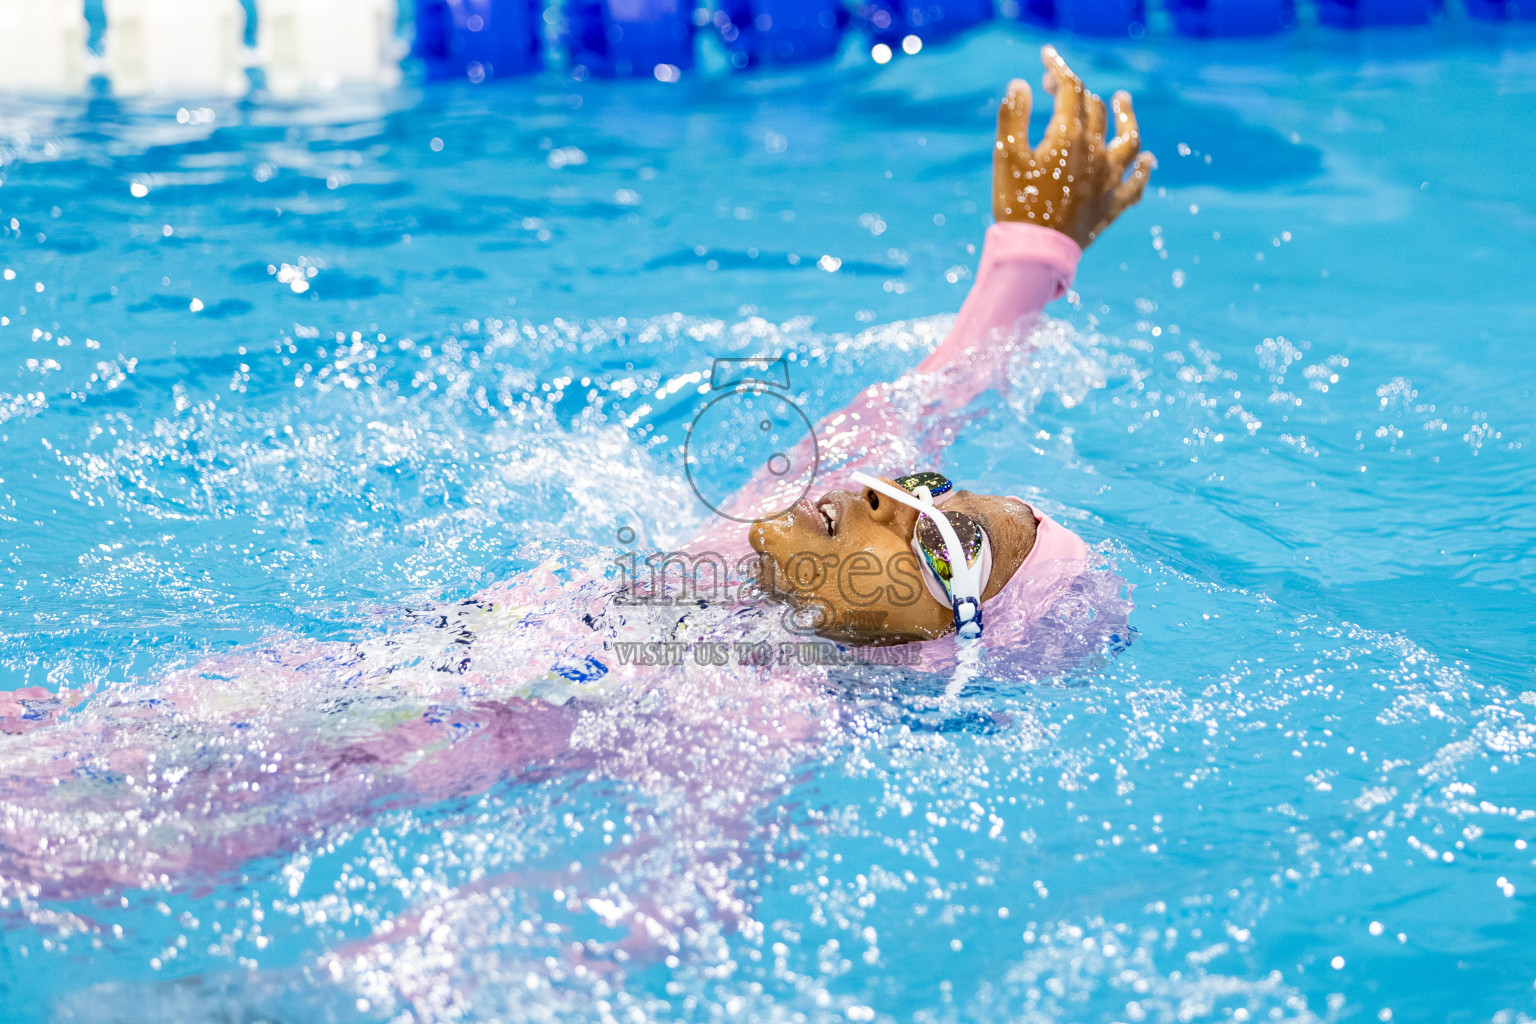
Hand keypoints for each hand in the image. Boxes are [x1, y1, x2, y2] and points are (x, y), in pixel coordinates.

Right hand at [992, 44, 1154, 248]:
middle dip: (1077, 92)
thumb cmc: (1016, 204)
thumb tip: (1022, 84)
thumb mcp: (1005, 156)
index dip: (1060, 70)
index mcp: (1068, 138)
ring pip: (1128, 140)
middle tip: (1058, 89)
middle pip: (1095, 110)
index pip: (1071, 90)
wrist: (1035, 253)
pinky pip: (1135, 185)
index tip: (1047, 60)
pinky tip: (1148, 161)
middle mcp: (1095, 153)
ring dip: (1127, 117)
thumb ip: (1013, 116)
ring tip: (1124, 101)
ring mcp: (1108, 180)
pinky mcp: (1111, 206)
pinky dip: (1144, 170)